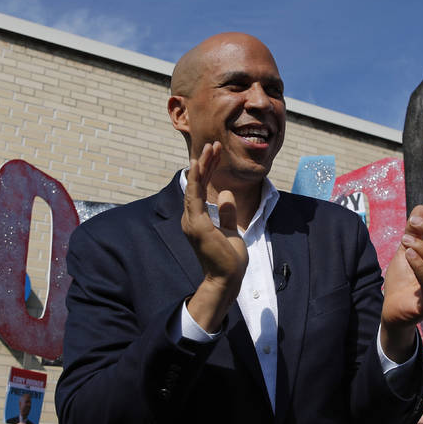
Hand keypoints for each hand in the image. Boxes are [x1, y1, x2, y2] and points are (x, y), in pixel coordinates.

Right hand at [180, 142, 247, 290]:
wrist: (228, 278)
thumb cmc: (229, 259)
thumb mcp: (231, 230)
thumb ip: (227, 213)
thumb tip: (228, 194)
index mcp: (197, 220)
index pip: (201, 189)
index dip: (207, 170)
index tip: (216, 153)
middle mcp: (190, 219)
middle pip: (196, 184)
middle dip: (205, 163)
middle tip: (214, 144)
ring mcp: (192, 221)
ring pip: (194, 186)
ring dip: (202, 166)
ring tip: (210, 148)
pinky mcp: (197, 225)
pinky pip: (194, 197)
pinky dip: (196, 179)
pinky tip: (198, 164)